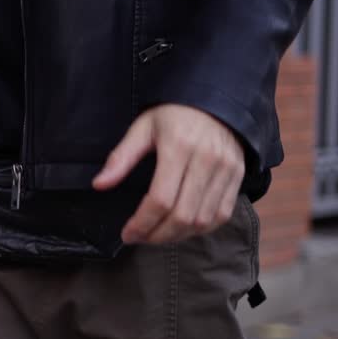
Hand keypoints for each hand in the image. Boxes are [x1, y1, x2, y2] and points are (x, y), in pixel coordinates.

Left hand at [92, 103, 243, 244]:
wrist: (218, 100)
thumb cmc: (174, 114)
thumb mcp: (143, 128)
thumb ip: (121, 157)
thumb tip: (99, 184)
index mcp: (179, 147)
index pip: (161, 199)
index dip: (142, 223)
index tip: (127, 234)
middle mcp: (207, 161)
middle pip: (183, 215)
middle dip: (158, 235)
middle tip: (140, 238)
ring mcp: (226, 170)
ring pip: (203, 220)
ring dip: (178, 236)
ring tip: (157, 235)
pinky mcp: (238, 176)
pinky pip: (222, 214)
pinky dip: (201, 229)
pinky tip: (182, 229)